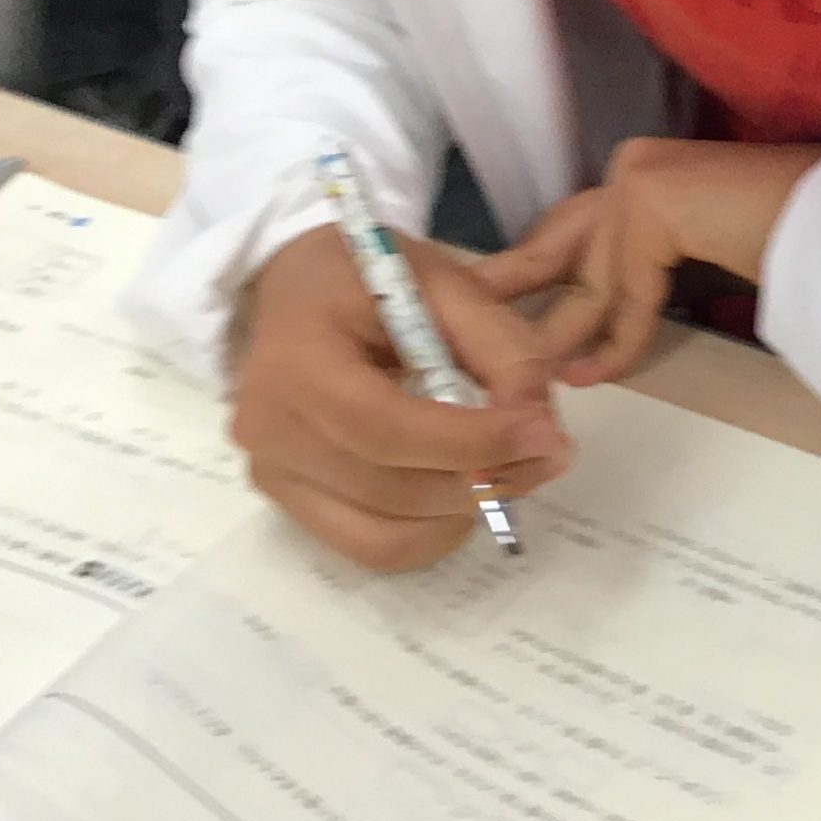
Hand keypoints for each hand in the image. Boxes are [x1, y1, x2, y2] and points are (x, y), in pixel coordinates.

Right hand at [231, 224, 572, 571]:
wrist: (296, 282)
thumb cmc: (369, 275)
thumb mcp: (444, 282)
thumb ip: (499, 347)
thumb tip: (540, 426)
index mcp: (296, 359)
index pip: (385, 425)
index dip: (471, 441)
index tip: (546, 435)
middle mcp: (270, 429)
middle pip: (391, 488)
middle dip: (486, 478)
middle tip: (551, 453)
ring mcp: (273, 473)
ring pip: (385, 535)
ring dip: (465, 512)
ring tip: (515, 471)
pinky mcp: (287, 501)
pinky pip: (370, 546)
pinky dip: (431, 533)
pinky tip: (465, 493)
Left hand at [475, 139, 820, 385]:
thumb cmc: (784, 228)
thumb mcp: (698, 248)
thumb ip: (649, 266)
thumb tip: (597, 325)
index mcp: (641, 169)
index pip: (572, 230)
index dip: (533, 272)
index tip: (496, 303)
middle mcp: (630, 168)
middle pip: (560, 248)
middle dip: (513, 292)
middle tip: (466, 327)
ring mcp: (637, 181)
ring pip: (590, 279)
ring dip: (564, 337)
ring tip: (534, 380)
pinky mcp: (650, 202)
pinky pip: (630, 293)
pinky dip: (619, 340)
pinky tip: (596, 374)